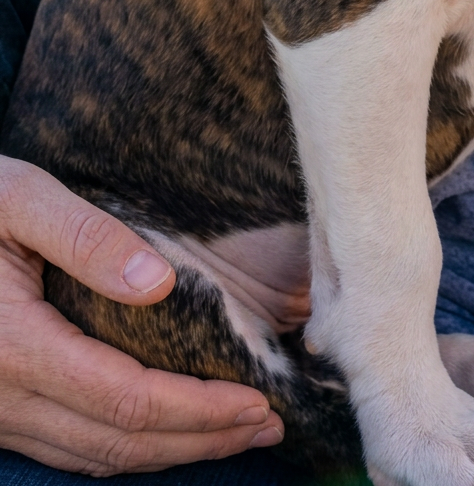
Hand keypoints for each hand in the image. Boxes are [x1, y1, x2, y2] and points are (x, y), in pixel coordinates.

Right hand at [0, 156, 283, 474]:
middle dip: (201, 439)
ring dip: (169, 450)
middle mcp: (0, 396)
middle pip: (117, 440)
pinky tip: (166, 429)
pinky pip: (67, 447)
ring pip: (92, 455)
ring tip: (235, 433)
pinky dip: (127, 445)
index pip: (126, 399)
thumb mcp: (20, 198)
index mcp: (13, 346)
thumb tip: (160, 283)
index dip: (198, 410)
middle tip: (267, 425)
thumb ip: (88, 238)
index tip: (256, 402)